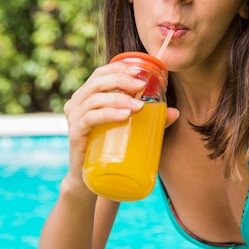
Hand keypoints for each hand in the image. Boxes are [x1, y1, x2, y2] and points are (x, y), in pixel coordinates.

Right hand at [62, 62, 180, 191]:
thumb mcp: (129, 130)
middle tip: (142, 87)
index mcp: (86, 96)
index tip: (140, 72)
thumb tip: (174, 112)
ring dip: (119, 98)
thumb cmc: (108, 150)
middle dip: (122, 80)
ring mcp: (74, 119)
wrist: (89, 180)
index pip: (100, 73)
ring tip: (139, 106)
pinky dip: (108, 114)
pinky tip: (124, 115)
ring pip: (95, 99)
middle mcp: (76, 104)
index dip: (119, 68)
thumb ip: (150, 121)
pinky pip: (90, 119)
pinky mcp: (75, 135)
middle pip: (98, 81)